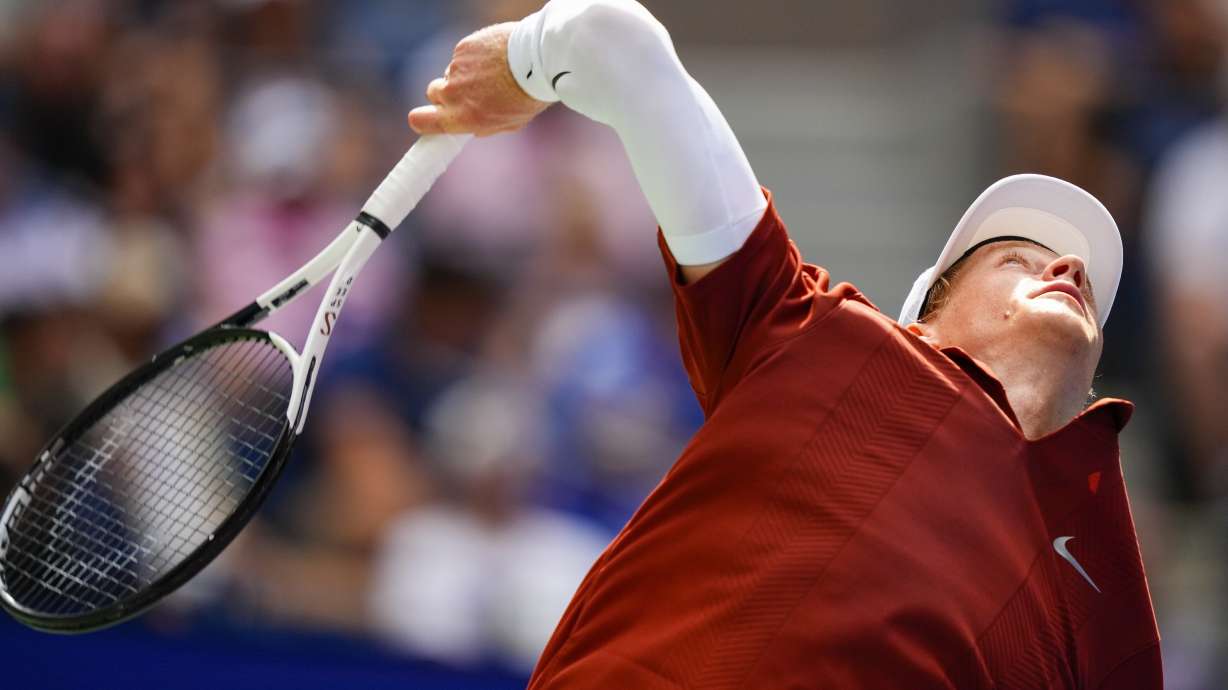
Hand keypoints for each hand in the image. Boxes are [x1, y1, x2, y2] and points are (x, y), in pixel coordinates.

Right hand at [409, 23, 550, 136]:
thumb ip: (484, 126)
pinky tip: (495, 57)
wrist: (538, 60)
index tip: (428, 118)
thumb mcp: (510, 123)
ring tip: (494, 72)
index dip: (421, 119)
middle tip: (470, 91)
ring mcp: (456, 68)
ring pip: (451, 72)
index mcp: (461, 117)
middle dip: (446, 92)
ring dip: (466, 73)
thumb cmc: (528, 96)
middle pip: (432, 92)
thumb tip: (471, 127)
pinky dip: (475, 56)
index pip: (420, 121)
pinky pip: (462, 55)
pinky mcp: (463, 48)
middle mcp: (453, 93)